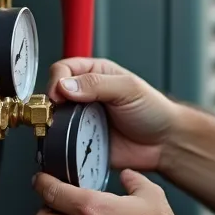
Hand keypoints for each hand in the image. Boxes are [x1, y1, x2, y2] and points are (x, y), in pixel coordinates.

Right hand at [46, 57, 179, 172]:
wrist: (164, 144)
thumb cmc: (153, 111)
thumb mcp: (128, 89)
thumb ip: (97, 84)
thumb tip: (66, 85)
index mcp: (95, 75)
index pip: (63, 70)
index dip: (57, 80)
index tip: (59, 94)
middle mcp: (85, 96)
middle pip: (53, 95)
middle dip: (50, 105)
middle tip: (56, 114)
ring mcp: (82, 120)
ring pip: (54, 120)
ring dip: (54, 125)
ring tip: (61, 131)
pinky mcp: (82, 142)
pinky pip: (63, 143)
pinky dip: (60, 145)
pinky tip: (67, 145)